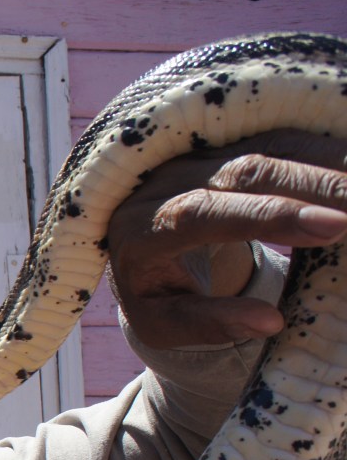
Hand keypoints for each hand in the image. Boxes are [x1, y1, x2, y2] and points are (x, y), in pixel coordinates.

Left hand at [107, 130, 346, 347]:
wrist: (133, 244)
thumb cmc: (150, 289)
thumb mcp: (160, 321)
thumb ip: (206, 323)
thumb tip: (270, 322)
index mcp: (146, 226)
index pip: (205, 213)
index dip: (272, 216)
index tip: (336, 228)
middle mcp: (171, 180)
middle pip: (247, 172)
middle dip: (317, 185)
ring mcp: (203, 154)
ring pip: (273, 145)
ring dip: (331, 161)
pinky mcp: (231, 141)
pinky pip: (285, 136)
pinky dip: (327, 149)